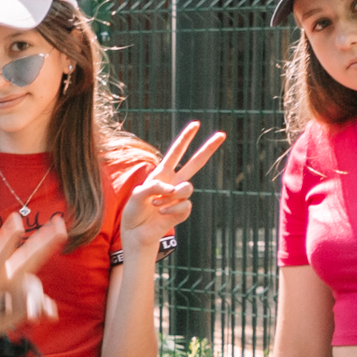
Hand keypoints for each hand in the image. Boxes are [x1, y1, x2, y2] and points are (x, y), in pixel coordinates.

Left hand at [0, 214, 70, 350]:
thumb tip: (8, 306)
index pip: (0, 254)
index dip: (9, 237)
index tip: (16, 219)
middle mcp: (9, 276)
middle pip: (28, 256)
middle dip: (45, 239)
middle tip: (59, 222)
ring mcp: (20, 288)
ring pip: (35, 287)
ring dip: (36, 300)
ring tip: (33, 317)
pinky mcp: (28, 303)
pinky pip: (41, 304)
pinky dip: (46, 310)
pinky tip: (50, 316)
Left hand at [123, 122, 224, 251]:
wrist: (137, 232)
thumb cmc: (134, 211)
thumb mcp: (137, 194)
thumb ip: (155, 186)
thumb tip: (175, 190)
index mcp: (162, 173)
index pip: (176, 153)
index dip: (185, 139)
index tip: (196, 124)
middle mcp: (174, 182)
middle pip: (196, 163)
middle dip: (208, 148)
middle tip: (222, 135)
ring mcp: (179, 196)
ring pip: (187, 188)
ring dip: (170, 196)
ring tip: (156, 203)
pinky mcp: (183, 210)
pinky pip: (184, 205)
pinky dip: (171, 209)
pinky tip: (161, 213)